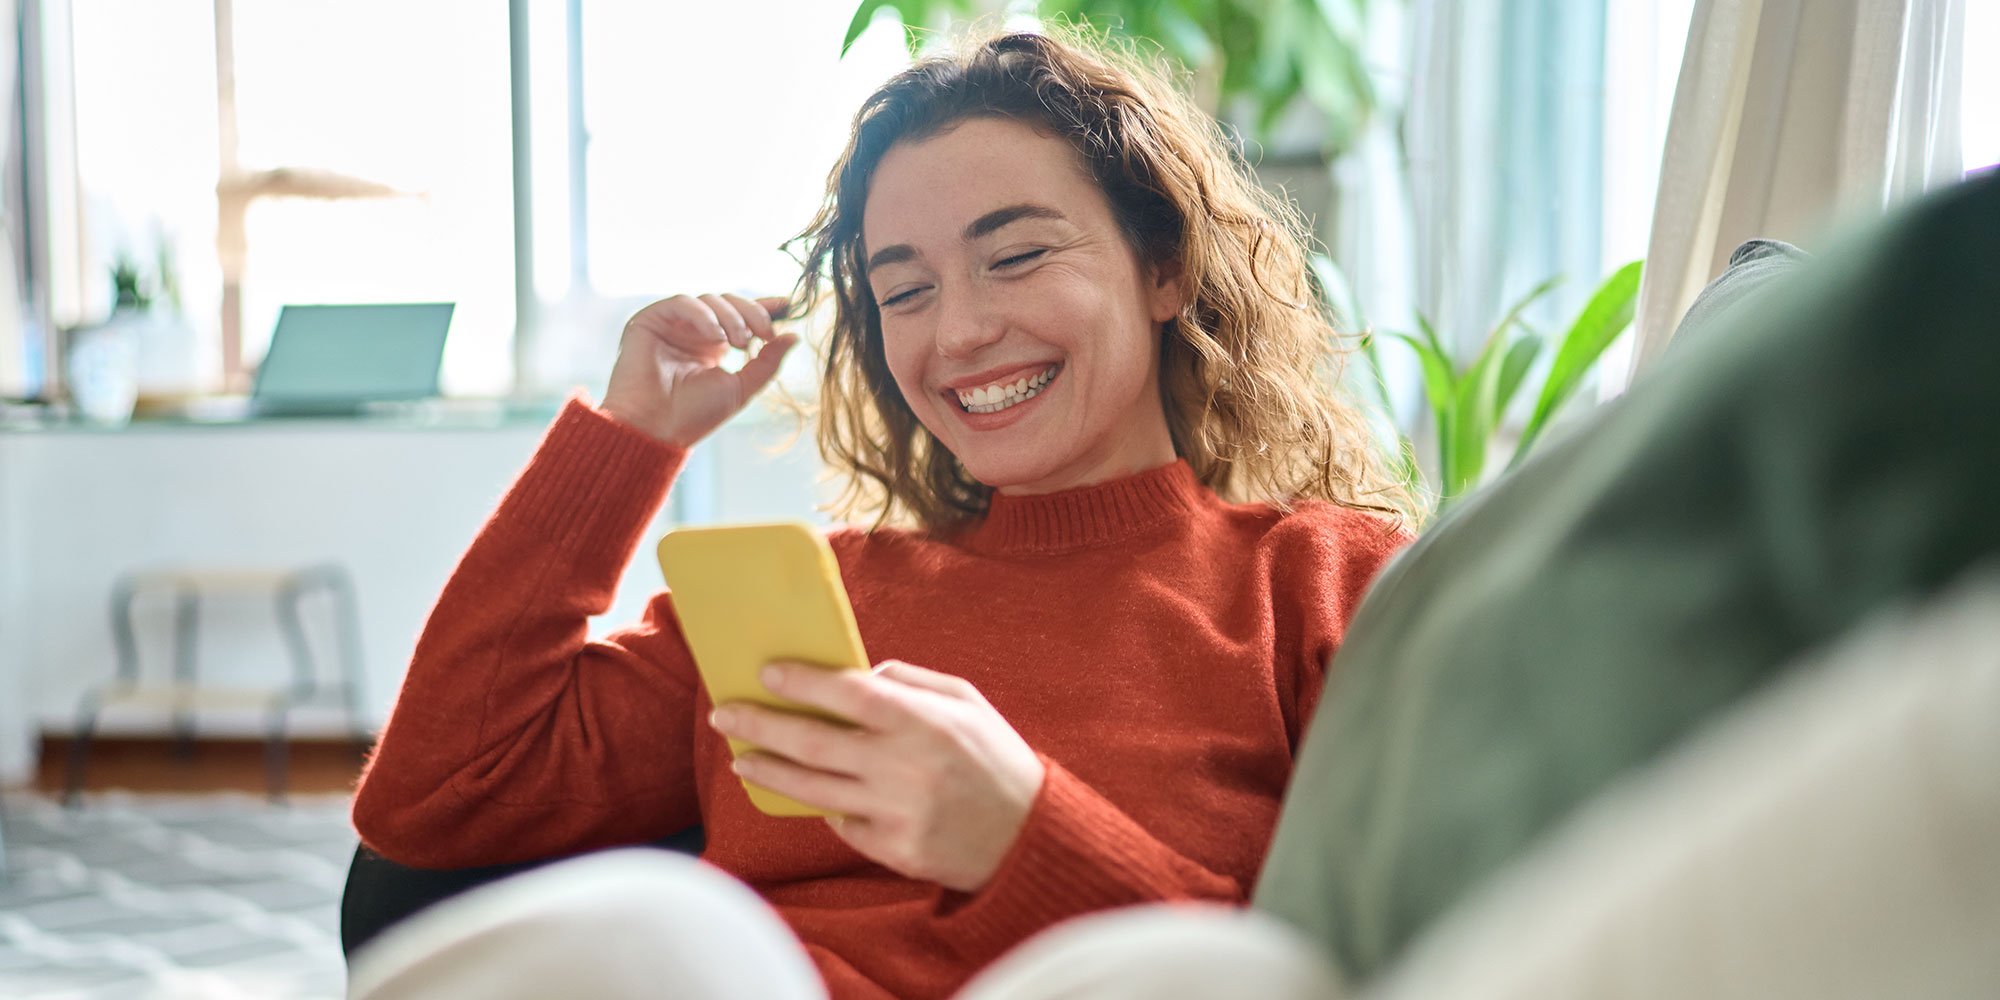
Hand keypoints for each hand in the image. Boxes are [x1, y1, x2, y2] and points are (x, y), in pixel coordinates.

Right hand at [600, 293, 798, 446]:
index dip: (764, 307)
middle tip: (764, 334)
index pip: (741, 316)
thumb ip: (767, 362)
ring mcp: (672, 325)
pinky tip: (716, 337)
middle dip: (752, 313)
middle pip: (728, 302)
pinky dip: (703, 315)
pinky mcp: (650, 320)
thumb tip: (794, 336)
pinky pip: (682, 302)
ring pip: (709, 300)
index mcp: (713, 345)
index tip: (788, 304)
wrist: (656, 429)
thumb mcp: (741, 387)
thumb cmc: (694, 415)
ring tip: (739, 343)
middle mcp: (693, 332)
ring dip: (731, 317)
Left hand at [709, 661, 1046, 892]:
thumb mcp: (967, 702)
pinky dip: (825, 806)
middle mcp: (903, 767)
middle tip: (726, 714)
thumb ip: (911, 681)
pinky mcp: (892, 849)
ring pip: (812, 789)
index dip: (802, 681)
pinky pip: (841, 823)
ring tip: (741, 759)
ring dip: (769, 771)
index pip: (847, 693)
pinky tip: (811, 793)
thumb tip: (858, 673)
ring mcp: (895, 813)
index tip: (766, 672)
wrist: (1029, 837)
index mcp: (923, 721)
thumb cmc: (996, 758)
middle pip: (812, 742)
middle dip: (761, 724)